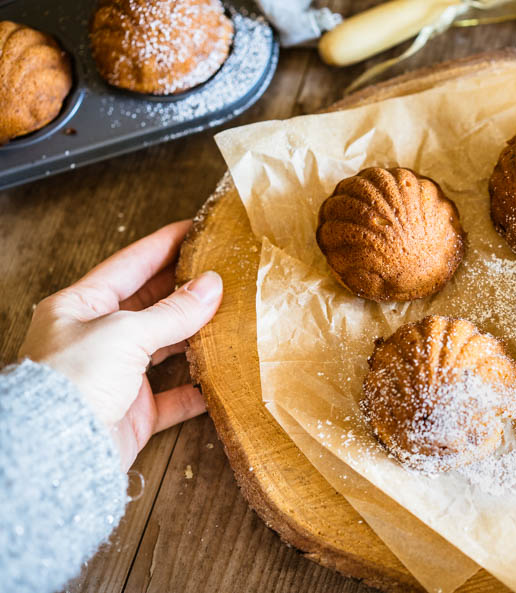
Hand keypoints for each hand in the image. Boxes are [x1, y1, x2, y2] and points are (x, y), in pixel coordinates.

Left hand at [19, 221, 222, 468]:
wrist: (57, 449)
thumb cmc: (73, 379)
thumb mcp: (126, 332)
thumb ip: (173, 311)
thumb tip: (212, 285)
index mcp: (80, 307)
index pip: (129, 265)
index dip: (164, 245)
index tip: (196, 228)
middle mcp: (97, 338)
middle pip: (150, 305)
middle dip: (186, 289)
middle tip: (223, 271)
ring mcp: (117, 375)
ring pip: (166, 347)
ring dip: (197, 335)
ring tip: (232, 317)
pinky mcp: (135, 412)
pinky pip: (175, 396)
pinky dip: (199, 388)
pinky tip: (223, 377)